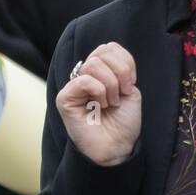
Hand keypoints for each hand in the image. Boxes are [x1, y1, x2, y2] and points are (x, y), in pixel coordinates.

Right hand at [55, 42, 140, 165]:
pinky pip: (83, 80)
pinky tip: (100, 106)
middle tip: (123, 92)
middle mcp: (85, 77)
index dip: (125, 61)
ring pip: (93, 64)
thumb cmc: (123, 122)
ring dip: (111, 84)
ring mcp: (74, 87)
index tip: (131, 83)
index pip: (108, 47)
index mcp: (101, 73)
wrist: (118, 147)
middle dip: (121, 71)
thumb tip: (108, 56)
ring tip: (111, 103)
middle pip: (102, 52)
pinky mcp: (64, 98)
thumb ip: (120, 69)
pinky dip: (99, 91)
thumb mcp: (129, 90)